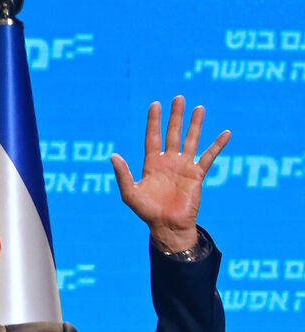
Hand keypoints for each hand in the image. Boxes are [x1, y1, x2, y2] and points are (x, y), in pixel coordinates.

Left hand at [109, 96, 229, 251]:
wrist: (167, 226)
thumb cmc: (147, 212)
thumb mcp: (130, 193)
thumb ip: (123, 174)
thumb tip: (112, 155)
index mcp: (151, 164)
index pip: (153, 137)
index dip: (154, 121)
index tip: (155, 104)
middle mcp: (168, 162)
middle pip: (173, 133)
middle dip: (175, 116)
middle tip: (179, 98)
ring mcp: (183, 167)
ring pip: (191, 140)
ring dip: (195, 124)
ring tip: (199, 108)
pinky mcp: (197, 175)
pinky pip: (209, 156)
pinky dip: (217, 145)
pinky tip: (225, 133)